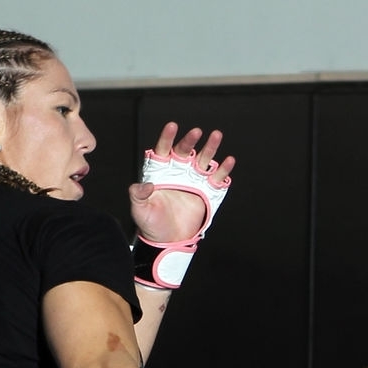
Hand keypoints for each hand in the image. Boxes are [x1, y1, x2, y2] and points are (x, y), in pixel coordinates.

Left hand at [130, 124, 235, 246]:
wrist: (168, 240)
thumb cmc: (152, 224)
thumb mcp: (139, 210)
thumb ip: (138, 195)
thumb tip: (145, 184)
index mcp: (160, 172)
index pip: (163, 149)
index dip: (167, 138)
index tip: (172, 127)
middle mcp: (178, 172)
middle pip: (185, 151)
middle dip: (190, 140)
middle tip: (196, 132)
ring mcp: (194, 180)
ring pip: (203, 159)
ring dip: (210, 147)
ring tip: (216, 136)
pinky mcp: (207, 192)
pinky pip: (217, 178)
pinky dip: (224, 170)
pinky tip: (229, 161)